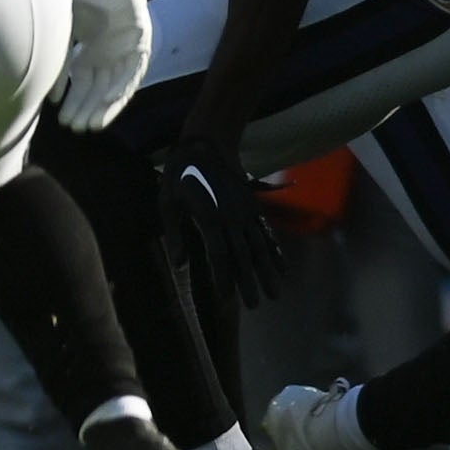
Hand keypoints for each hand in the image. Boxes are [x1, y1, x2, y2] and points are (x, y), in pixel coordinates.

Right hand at [53, 0, 150, 130]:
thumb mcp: (64, 33)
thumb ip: (59, 65)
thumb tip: (51, 97)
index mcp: (89, 53)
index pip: (82, 85)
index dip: (74, 103)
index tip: (63, 121)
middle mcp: (108, 56)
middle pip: (98, 90)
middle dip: (87, 109)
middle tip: (76, 128)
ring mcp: (125, 52)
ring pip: (115, 87)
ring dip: (104, 106)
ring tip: (92, 124)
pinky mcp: (140, 47)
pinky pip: (132, 72)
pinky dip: (120, 86)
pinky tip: (109, 100)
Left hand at [158, 133, 282, 307]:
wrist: (207, 145)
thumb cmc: (180, 174)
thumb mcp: (167, 202)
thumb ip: (174, 234)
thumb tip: (180, 264)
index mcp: (210, 217)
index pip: (219, 255)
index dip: (223, 278)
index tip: (227, 300)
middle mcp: (232, 218)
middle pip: (243, 255)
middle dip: (249, 282)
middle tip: (255, 305)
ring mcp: (246, 212)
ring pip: (260, 247)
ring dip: (268, 271)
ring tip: (275, 293)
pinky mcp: (253, 207)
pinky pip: (266, 233)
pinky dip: (275, 251)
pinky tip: (281, 268)